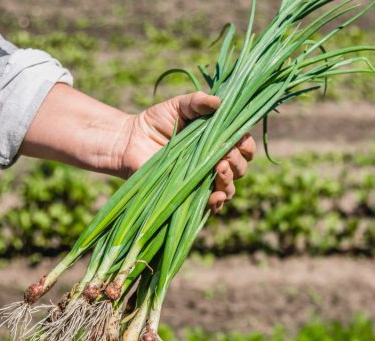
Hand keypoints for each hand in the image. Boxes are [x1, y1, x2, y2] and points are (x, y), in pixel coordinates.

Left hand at [118, 92, 255, 212]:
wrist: (129, 142)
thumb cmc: (155, 121)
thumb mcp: (178, 106)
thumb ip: (197, 102)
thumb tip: (219, 101)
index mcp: (218, 141)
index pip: (244, 147)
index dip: (245, 145)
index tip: (237, 140)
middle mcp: (215, 163)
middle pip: (240, 168)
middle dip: (236, 162)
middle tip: (223, 155)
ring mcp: (203, 182)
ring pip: (229, 188)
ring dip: (229, 181)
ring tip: (219, 169)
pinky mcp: (189, 197)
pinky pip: (210, 206)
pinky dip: (216, 203)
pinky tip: (214, 197)